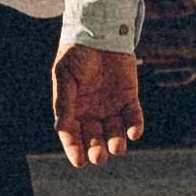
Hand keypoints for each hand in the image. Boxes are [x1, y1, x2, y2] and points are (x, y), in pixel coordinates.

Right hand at [52, 44, 144, 167]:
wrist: (99, 34)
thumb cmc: (76, 54)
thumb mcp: (64, 77)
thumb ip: (64, 102)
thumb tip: (60, 128)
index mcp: (72, 109)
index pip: (72, 135)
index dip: (74, 149)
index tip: (79, 162)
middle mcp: (91, 112)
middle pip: (94, 139)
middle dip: (95, 150)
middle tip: (97, 157)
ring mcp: (111, 107)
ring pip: (115, 133)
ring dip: (116, 143)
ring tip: (116, 147)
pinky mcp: (129, 100)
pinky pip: (133, 118)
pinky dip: (135, 127)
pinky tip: (133, 133)